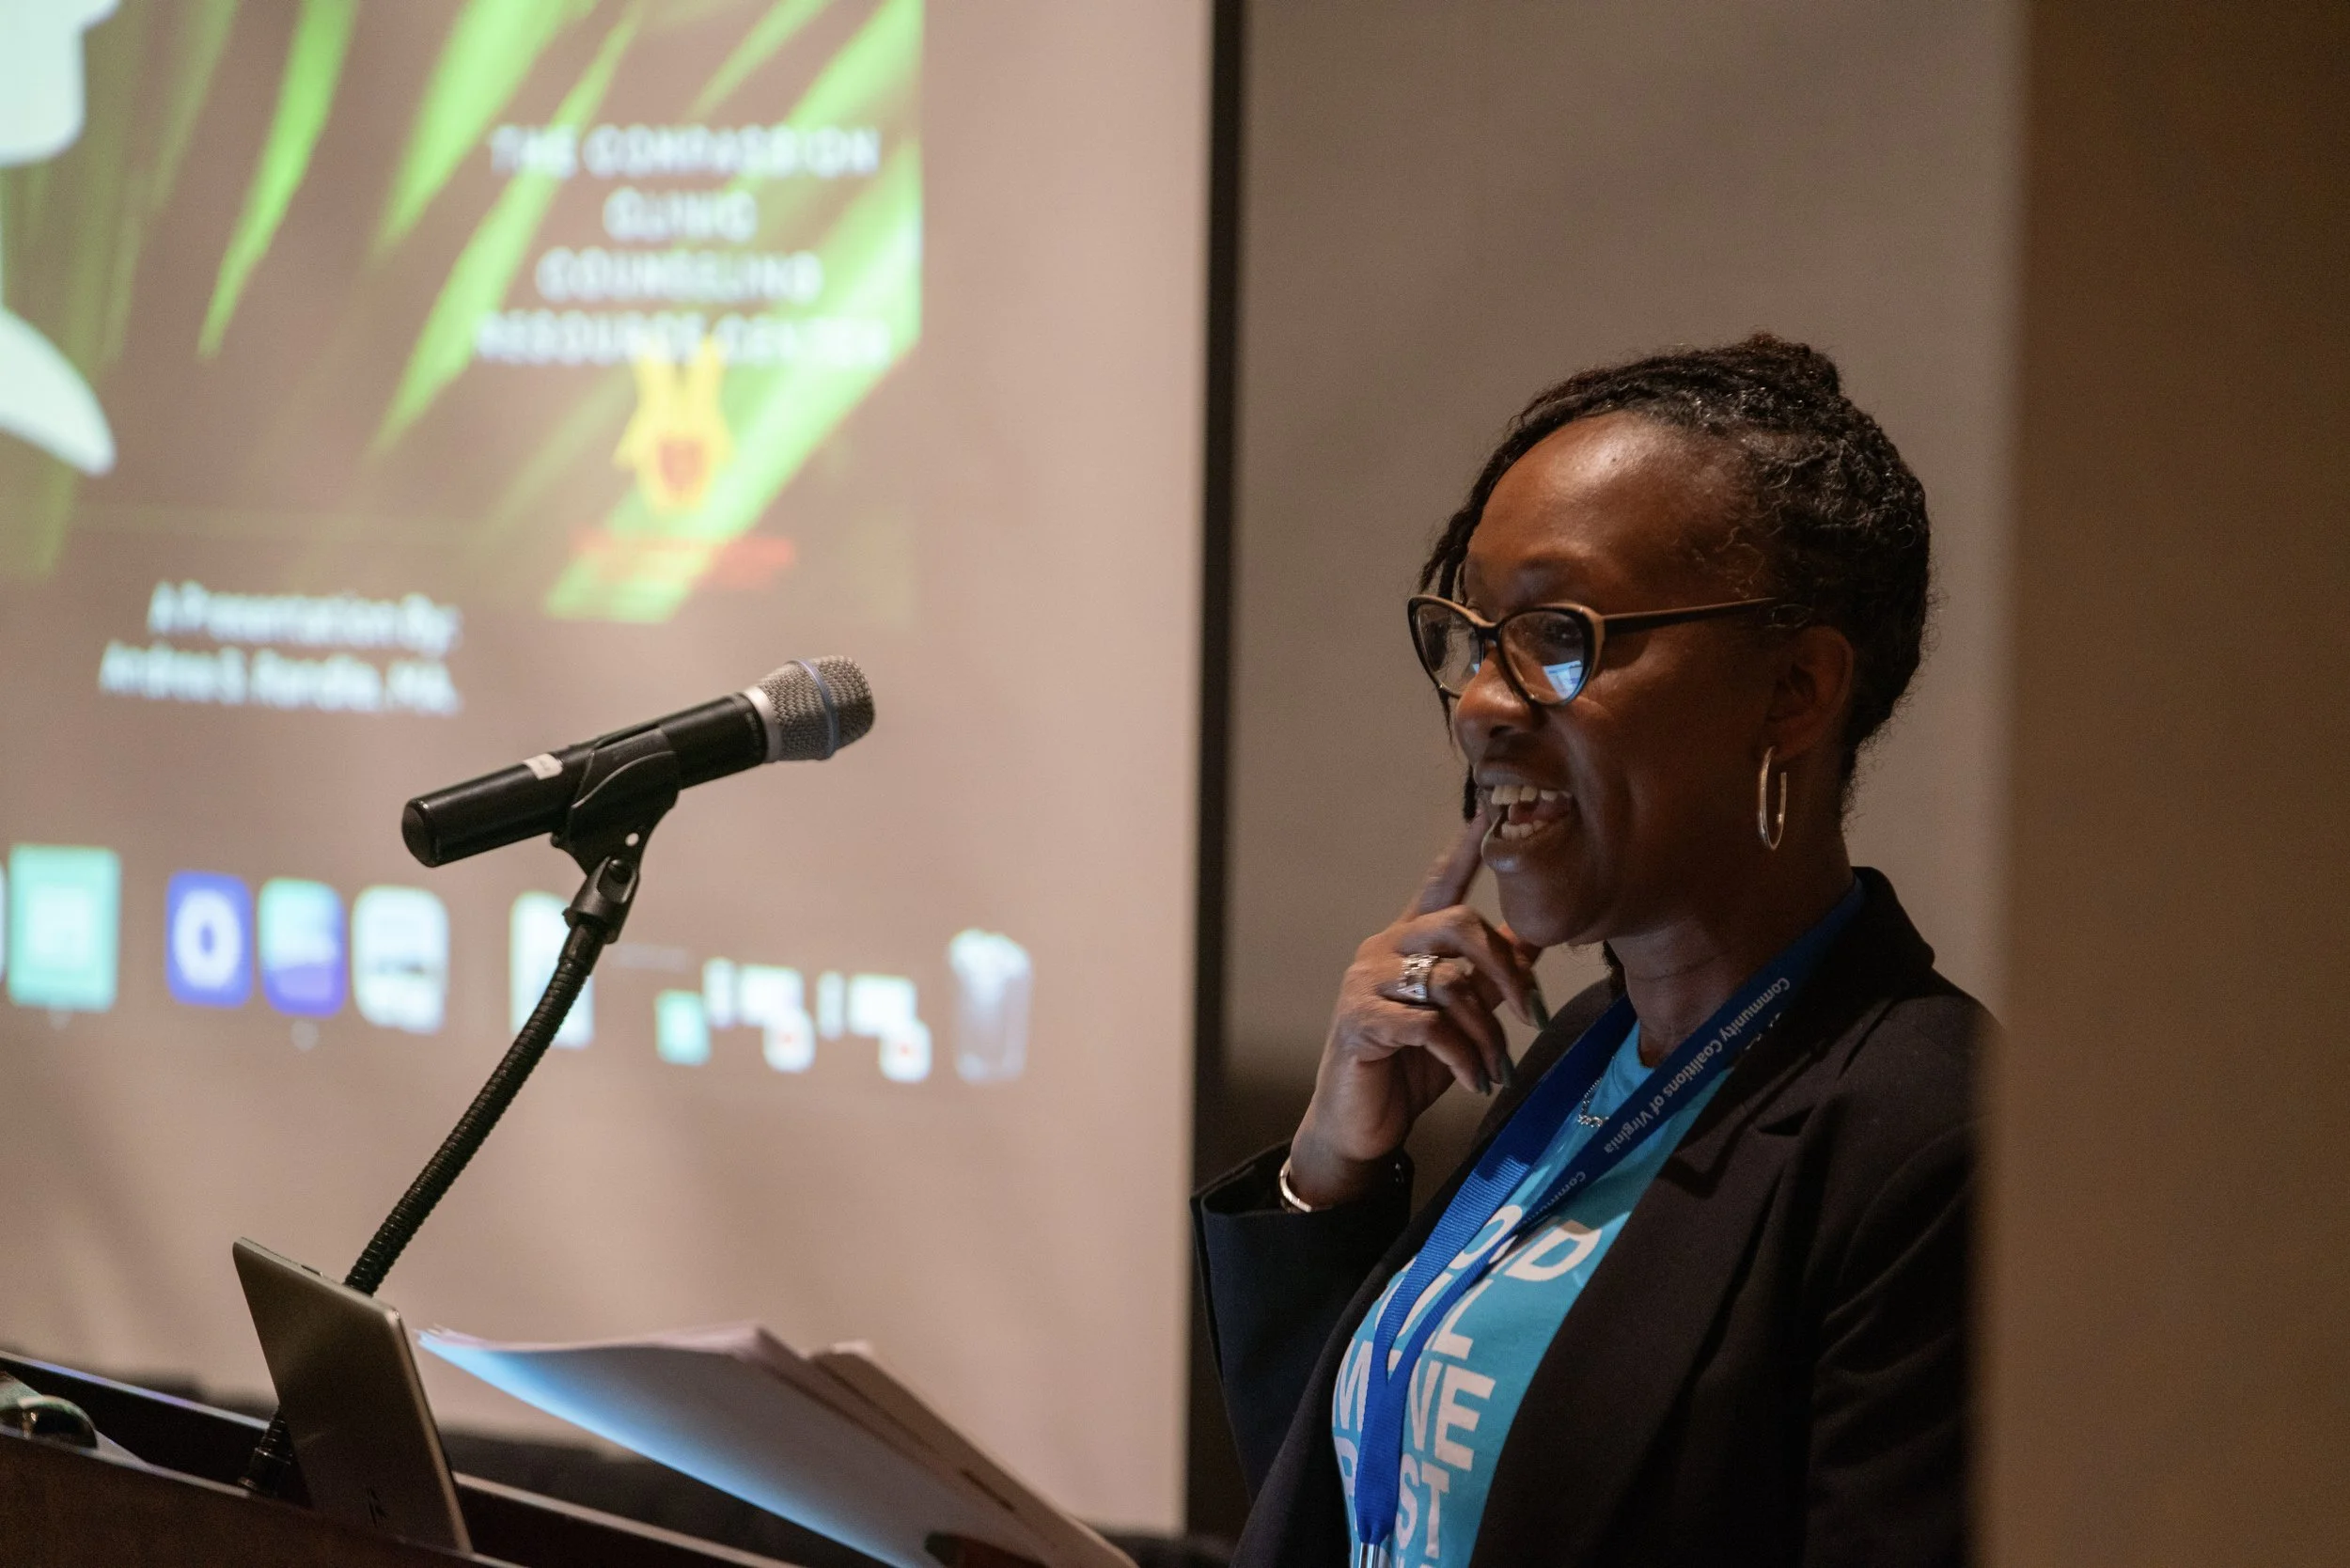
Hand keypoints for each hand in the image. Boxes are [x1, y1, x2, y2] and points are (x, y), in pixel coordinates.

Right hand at [1285, 813, 1544, 1206]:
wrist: (1360, 1123)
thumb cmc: (1410, 1066)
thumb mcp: (1461, 1015)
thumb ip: (1490, 973)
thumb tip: (1537, 932)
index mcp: (1407, 941)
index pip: (1439, 883)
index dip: (1466, 847)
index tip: (1492, 807)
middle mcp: (1383, 950)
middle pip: (1458, 923)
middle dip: (1507, 968)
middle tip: (1532, 1014)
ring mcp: (1367, 983)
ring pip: (1450, 981)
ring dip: (1488, 1032)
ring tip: (1497, 1070)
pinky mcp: (1360, 1021)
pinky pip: (1430, 1025)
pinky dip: (1465, 1055)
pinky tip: (1475, 1080)